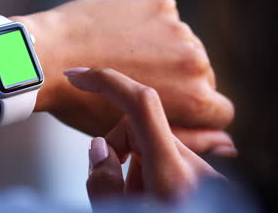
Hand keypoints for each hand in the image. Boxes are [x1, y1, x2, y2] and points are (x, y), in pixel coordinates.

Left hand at [12, 0, 234, 153]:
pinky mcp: (159, 3)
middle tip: (139, 80)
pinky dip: (148, 25)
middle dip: (178, 80)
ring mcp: (177, 28)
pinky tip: (118, 34)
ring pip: (183, 45)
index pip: (220, 110)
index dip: (194, 111)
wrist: (48, 58)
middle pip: (202, 75)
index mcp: (194, 98)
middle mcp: (195, 61)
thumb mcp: (136, 133)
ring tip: (124, 56)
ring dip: (164, 51)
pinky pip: (165, 18)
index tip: (169, 106)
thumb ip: (186, 137)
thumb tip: (227, 144)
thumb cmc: (84, 105)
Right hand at [64, 68, 223, 201]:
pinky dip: (147, 172)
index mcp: (171, 171)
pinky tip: (148, 198)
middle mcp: (191, 163)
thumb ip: (102, 183)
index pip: (140, 102)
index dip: (106, 80)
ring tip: (133, 200)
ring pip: (150, 144)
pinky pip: (164, 158)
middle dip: (115, 147)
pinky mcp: (201, 175)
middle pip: (138, 127)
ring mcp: (199, 169)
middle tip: (110, 182)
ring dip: (132, 165)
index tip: (77, 76)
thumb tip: (99, 148)